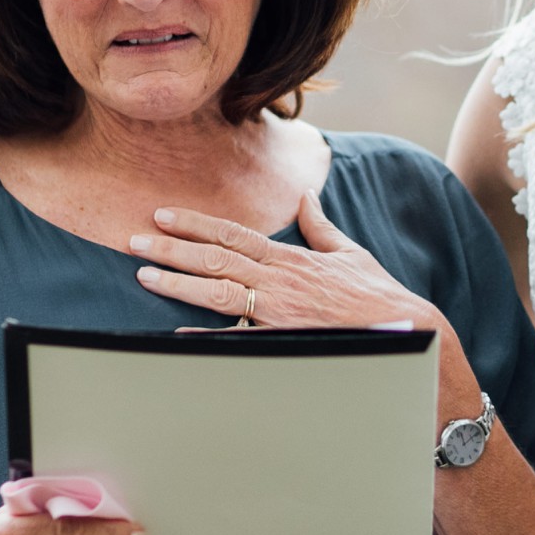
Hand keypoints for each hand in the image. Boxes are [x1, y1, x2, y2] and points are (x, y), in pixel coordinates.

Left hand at [131, 191, 443, 334]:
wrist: (401, 329)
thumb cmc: (374, 294)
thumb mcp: (347, 252)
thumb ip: (318, 226)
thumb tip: (306, 195)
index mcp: (289, 257)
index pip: (232, 233)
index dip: (195, 223)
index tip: (163, 215)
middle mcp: (278, 280)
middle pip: (215, 258)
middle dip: (172, 248)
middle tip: (133, 241)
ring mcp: (278, 310)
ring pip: (219, 291)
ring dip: (179, 282)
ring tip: (144, 275)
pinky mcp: (283, 338)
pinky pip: (237, 338)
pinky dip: (207, 337)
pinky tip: (176, 334)